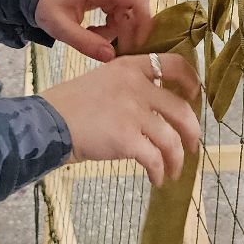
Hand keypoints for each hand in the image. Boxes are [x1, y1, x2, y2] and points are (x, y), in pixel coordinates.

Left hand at [35, 0, 151, 59]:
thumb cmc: (48, 5)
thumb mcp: (61, 28)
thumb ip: (85, 43)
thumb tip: (111, 56)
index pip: (136, 0)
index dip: (143, 24)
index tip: (136, 45)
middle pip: (132, 10)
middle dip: (122, 32)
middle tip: (102, 46)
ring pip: (128, 11)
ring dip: (115, 29)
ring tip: (91, 34)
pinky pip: (122, 7)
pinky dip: (112, 22)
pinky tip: (95, 28)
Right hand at [40, 52, 202, 184]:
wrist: (48, 123)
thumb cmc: (71, 105)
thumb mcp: (102, 80)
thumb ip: (130, 87)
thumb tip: (157, 109)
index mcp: (130, 67)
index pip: (173, 64)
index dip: (191, 81)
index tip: (194, 96)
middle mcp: (136, 86)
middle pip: (181, 109)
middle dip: (192, 133)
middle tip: (192, 146)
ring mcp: (132, 113)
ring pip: (172, 140)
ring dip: (177, 159)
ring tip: (173, 171)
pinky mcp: (127, 139)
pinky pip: (155, 159)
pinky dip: (159, 172)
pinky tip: (156, 179)